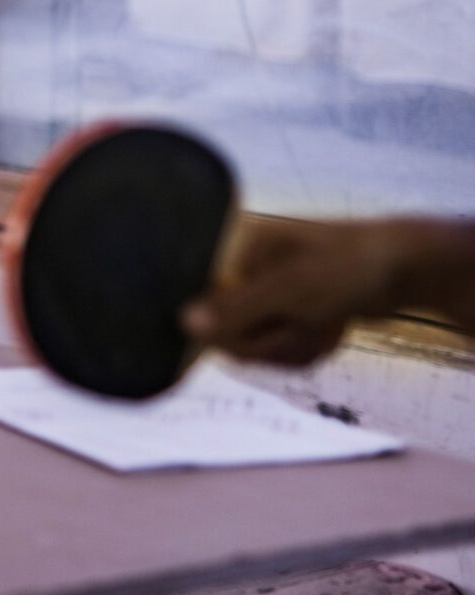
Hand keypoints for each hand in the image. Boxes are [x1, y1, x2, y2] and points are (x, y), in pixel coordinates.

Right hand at [183, 221, 412, 367]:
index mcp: (236, 250)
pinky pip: (283, 343)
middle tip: (304, 324)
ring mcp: (273, 292)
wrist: (412, 269)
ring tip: (326, 324)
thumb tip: (182, 324)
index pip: (203, 303)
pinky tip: (332, 328)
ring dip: (296, 344)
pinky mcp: (294, 309)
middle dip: (273, 339)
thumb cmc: (346, 267)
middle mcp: (247, 270)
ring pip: (261, 343)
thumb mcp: (289, 289)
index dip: (232, 329)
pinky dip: (309, 344)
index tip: (266, 331)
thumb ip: (235, 309)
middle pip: (231, 332)